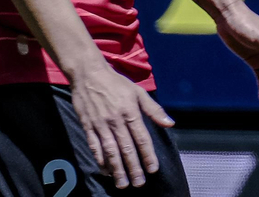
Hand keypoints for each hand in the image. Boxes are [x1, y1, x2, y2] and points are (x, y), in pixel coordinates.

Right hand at [69, 64, 175, 187]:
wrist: (89, 74)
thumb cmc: (117, 83)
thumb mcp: (139, 92)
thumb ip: (154, 110)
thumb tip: (170, 123)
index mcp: (131, 112)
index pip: (142, 138)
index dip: (148, 155)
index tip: (152, 169)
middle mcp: (116, 121)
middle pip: (126, 149)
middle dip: (133, 168)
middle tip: (139, 183)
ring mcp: (100, 125)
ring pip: (110, 152)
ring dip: (117, 169)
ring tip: (122, 183)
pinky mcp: (87, 126)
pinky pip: (94, 147)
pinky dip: (100, 160)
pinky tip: (106, 171)